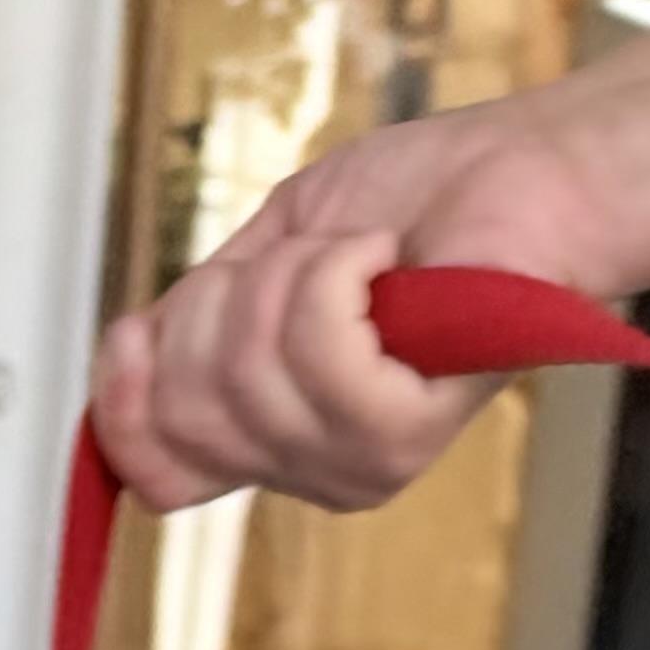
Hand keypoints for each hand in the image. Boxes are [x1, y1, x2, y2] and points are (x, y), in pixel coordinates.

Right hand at [94, 98, 631, 516]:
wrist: (524, 177)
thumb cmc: (415, 202)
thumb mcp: (268, 252)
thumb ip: (198, 315)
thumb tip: (128, 353)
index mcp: (270, 433)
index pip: (154, 472)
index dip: (124, 400)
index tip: (139, 328)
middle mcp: (307, 467)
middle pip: (184, 408)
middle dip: (220, 299)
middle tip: (304, 257)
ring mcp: (351, 463)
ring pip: (243, 372)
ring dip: (291, 276)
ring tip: (358, 255)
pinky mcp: (398, 436)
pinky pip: (313, 352)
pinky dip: (339, 275)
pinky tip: (386, 264)